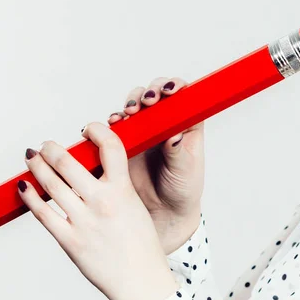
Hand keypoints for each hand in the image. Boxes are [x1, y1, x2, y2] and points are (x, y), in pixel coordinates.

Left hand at [18, 121, 179, 299]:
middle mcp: (101, 202)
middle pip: (68, 163)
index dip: (97, 131)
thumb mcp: (136, 206)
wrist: (141, 280)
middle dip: (52, 149)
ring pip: (51, 184)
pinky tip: (24, 186)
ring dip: (37, 166)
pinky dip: (30, 197)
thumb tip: (93, 170)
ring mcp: (83, 221)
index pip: (110, 147)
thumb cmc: (142, 246)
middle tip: (47, 145)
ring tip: (32, 157)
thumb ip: (116, 186)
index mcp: (123, 190)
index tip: (88, 129)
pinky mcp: (69, 241)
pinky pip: (43, 214)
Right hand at [108, 77, 205, 253]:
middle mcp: (164, 122)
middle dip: (148, 93)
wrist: (162, 213)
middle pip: (155, 95)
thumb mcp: (185, 171)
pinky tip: (113, 125)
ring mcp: (143, 130)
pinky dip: (113, 122)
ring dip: (130, 104)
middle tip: (145, 103)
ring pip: (134, 106)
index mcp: (186, 124)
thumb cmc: (182, 189)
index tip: (169, 91)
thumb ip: (179, 152)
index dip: (174, 87)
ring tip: (128, 114)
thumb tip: (175, 135)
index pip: (183, 96)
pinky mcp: (124, 142)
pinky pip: (116, 126)